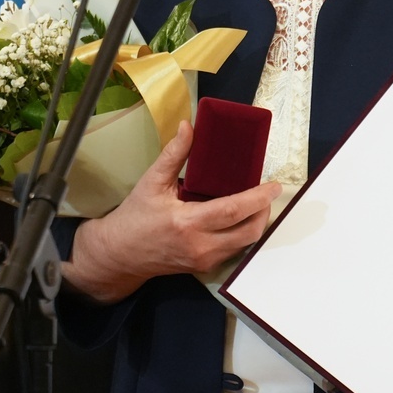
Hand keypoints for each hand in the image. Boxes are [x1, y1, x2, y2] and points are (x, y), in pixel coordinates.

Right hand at [61, 119, 281, 303]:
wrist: (119, 254)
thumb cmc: (135, 217)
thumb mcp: (151, 181)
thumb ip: (174, 154)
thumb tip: (188, 126)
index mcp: (186, 223)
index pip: (233, 210)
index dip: (257, 197)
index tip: (273, 185)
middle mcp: (200, 245)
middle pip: (248, 231)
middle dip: (264, 211)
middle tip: (267, 192)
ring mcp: (204, 260)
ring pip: (245, 243)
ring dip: (255, 222)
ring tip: (255, 201)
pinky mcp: (204, 267)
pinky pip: (233, 249)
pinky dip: (241, 232)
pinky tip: (238, 216)